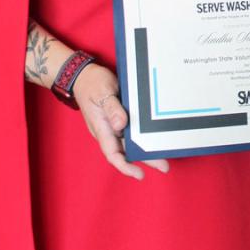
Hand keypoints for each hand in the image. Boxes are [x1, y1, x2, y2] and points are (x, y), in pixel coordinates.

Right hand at [72, 63, 168, 179]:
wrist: (85, 75)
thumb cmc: (92, 83)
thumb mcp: (102, 93)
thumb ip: (112, 108)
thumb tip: (120, 125)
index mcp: (102, 128)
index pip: (113, 154)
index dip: (126, 167)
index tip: (140, 174)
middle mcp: (108, 130)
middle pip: (126, 151)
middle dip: (145, 159)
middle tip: (164, 166)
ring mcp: (113, 125)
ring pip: (130, 142)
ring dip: (145, 148)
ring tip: (164, 153)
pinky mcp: (119, 118)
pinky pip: (131, 131)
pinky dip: (142, 136)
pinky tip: (154, 137)